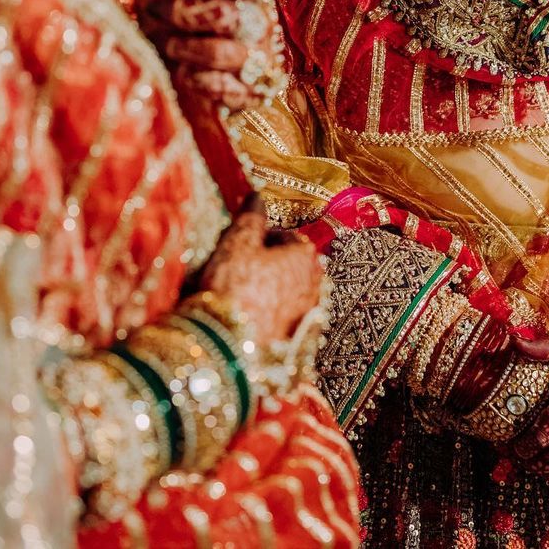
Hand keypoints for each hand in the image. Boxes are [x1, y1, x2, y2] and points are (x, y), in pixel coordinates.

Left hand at [146, 0, 286, 112]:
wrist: (245, 72)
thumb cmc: (213, 24)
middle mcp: (265, 26)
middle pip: (225, 14)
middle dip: (182, 12)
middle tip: (153, 8)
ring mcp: (262, 61)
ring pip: (217, 53)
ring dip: (180, 46)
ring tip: (159, 41)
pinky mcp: (252, 93)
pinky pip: (217, 87)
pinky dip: (192, 77)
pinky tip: (178, 69)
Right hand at [199, 194, 321, 346]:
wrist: (231, 351)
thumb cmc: (235, 290)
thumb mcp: (237, 244)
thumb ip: (251, 217)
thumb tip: (257, 196)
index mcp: (306, 257)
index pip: (286, 236)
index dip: (261, 237)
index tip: (241, 245)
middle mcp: (317, 287)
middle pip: (290, 266)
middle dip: (268, 264)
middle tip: (239, 270)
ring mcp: (310, 318)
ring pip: (289, 294)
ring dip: (270, 291)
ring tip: (241, 297)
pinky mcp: (300, 345)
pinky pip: (286, 321)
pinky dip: (272, 317)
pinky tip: (250, 321)